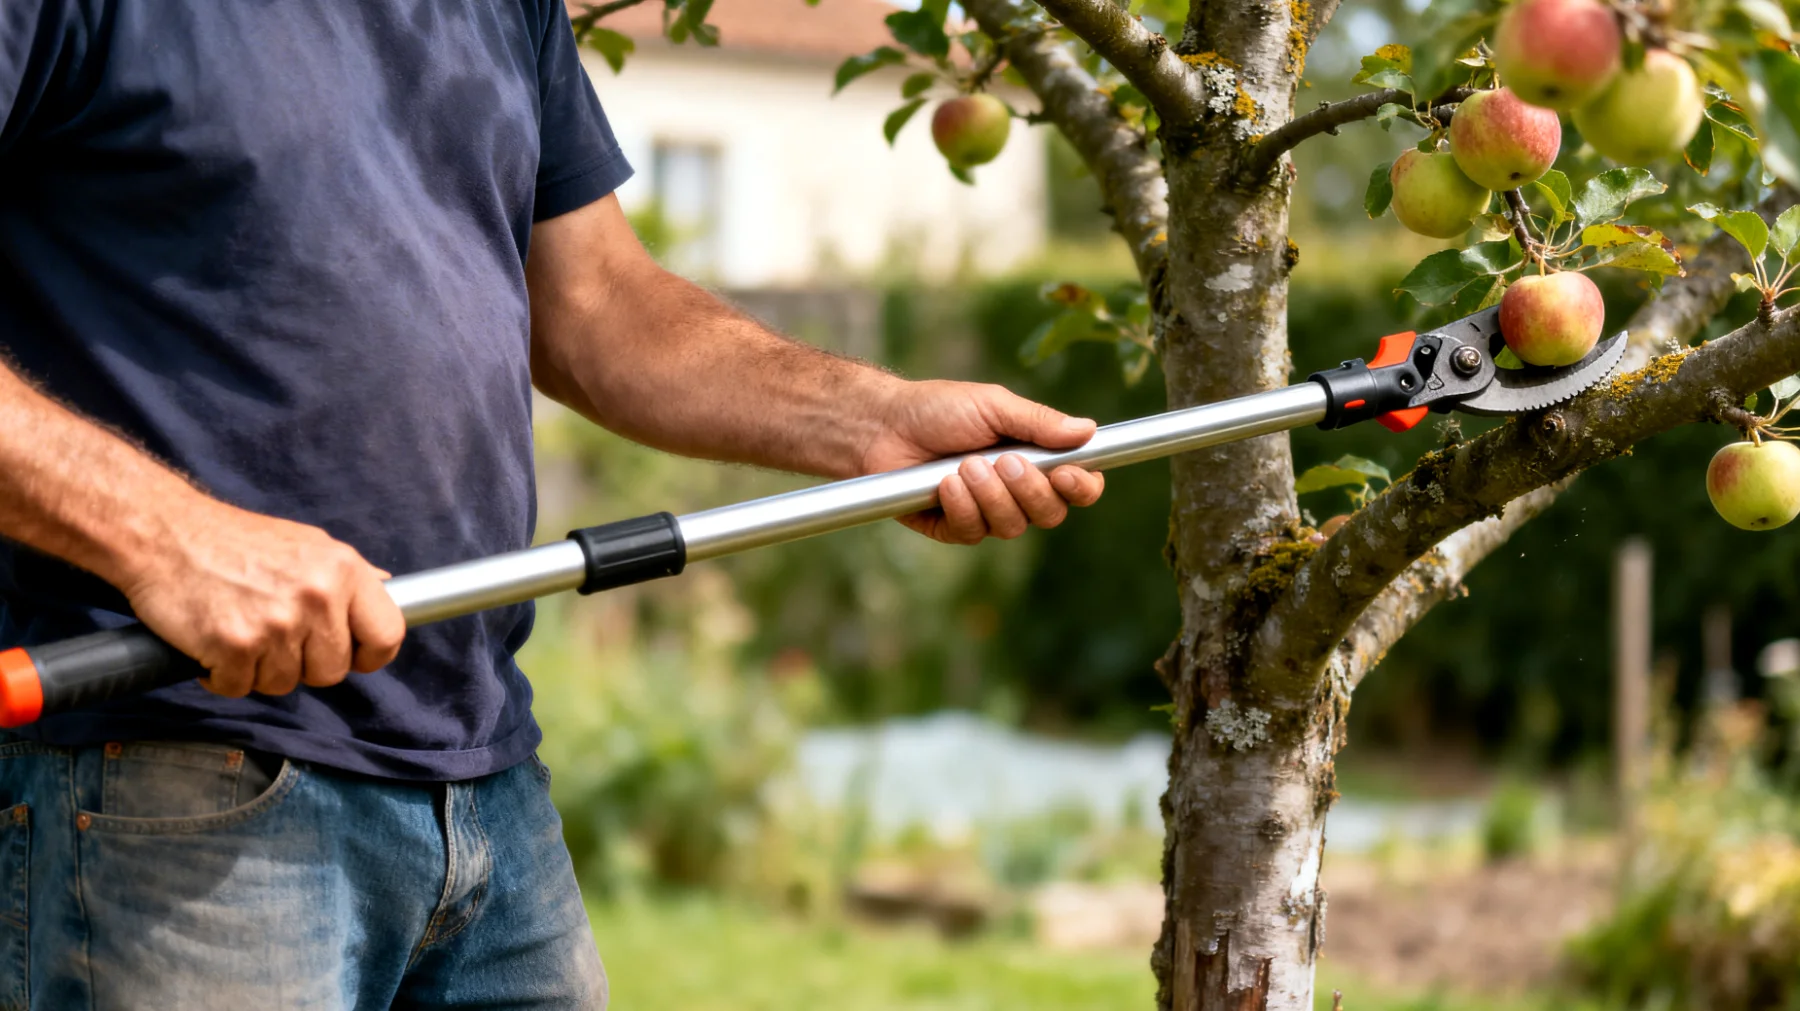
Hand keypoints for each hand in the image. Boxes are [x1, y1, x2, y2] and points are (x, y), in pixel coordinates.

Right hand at [117, 496, 405, 697]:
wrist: (164, 533)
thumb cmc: (234, 541)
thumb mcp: (307, 545)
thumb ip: (349, 575)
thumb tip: (390, 589)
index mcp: (343, 570)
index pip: (387, 635)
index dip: (369, 655)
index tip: (350, 656)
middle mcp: (317, 596)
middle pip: (332, 671)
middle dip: (303, 664)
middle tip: (273, 636)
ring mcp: (277, 623)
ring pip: (285, 684)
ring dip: (259, 669)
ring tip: (240, 630)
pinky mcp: (235, 646)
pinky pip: (239, 688)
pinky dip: (222, 675)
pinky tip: (213, 642)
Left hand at [861, 380, 1105, 543]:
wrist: (883, 425)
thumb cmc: (939, 409)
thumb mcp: (992, 405)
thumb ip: (1039, 422)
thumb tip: (1088, 430)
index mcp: (1034, 458)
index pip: (1077, 486)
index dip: (1082, 487)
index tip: (1068, 475)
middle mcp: (1016, 491)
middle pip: (1050, 514)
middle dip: (1029, 490)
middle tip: (1003, 461)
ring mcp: (986, 512)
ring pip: (1012, 527)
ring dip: (991, 496)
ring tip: (964, 466)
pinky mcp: (953, 527)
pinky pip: (973, 533)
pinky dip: (962, 507)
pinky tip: (945, 485)